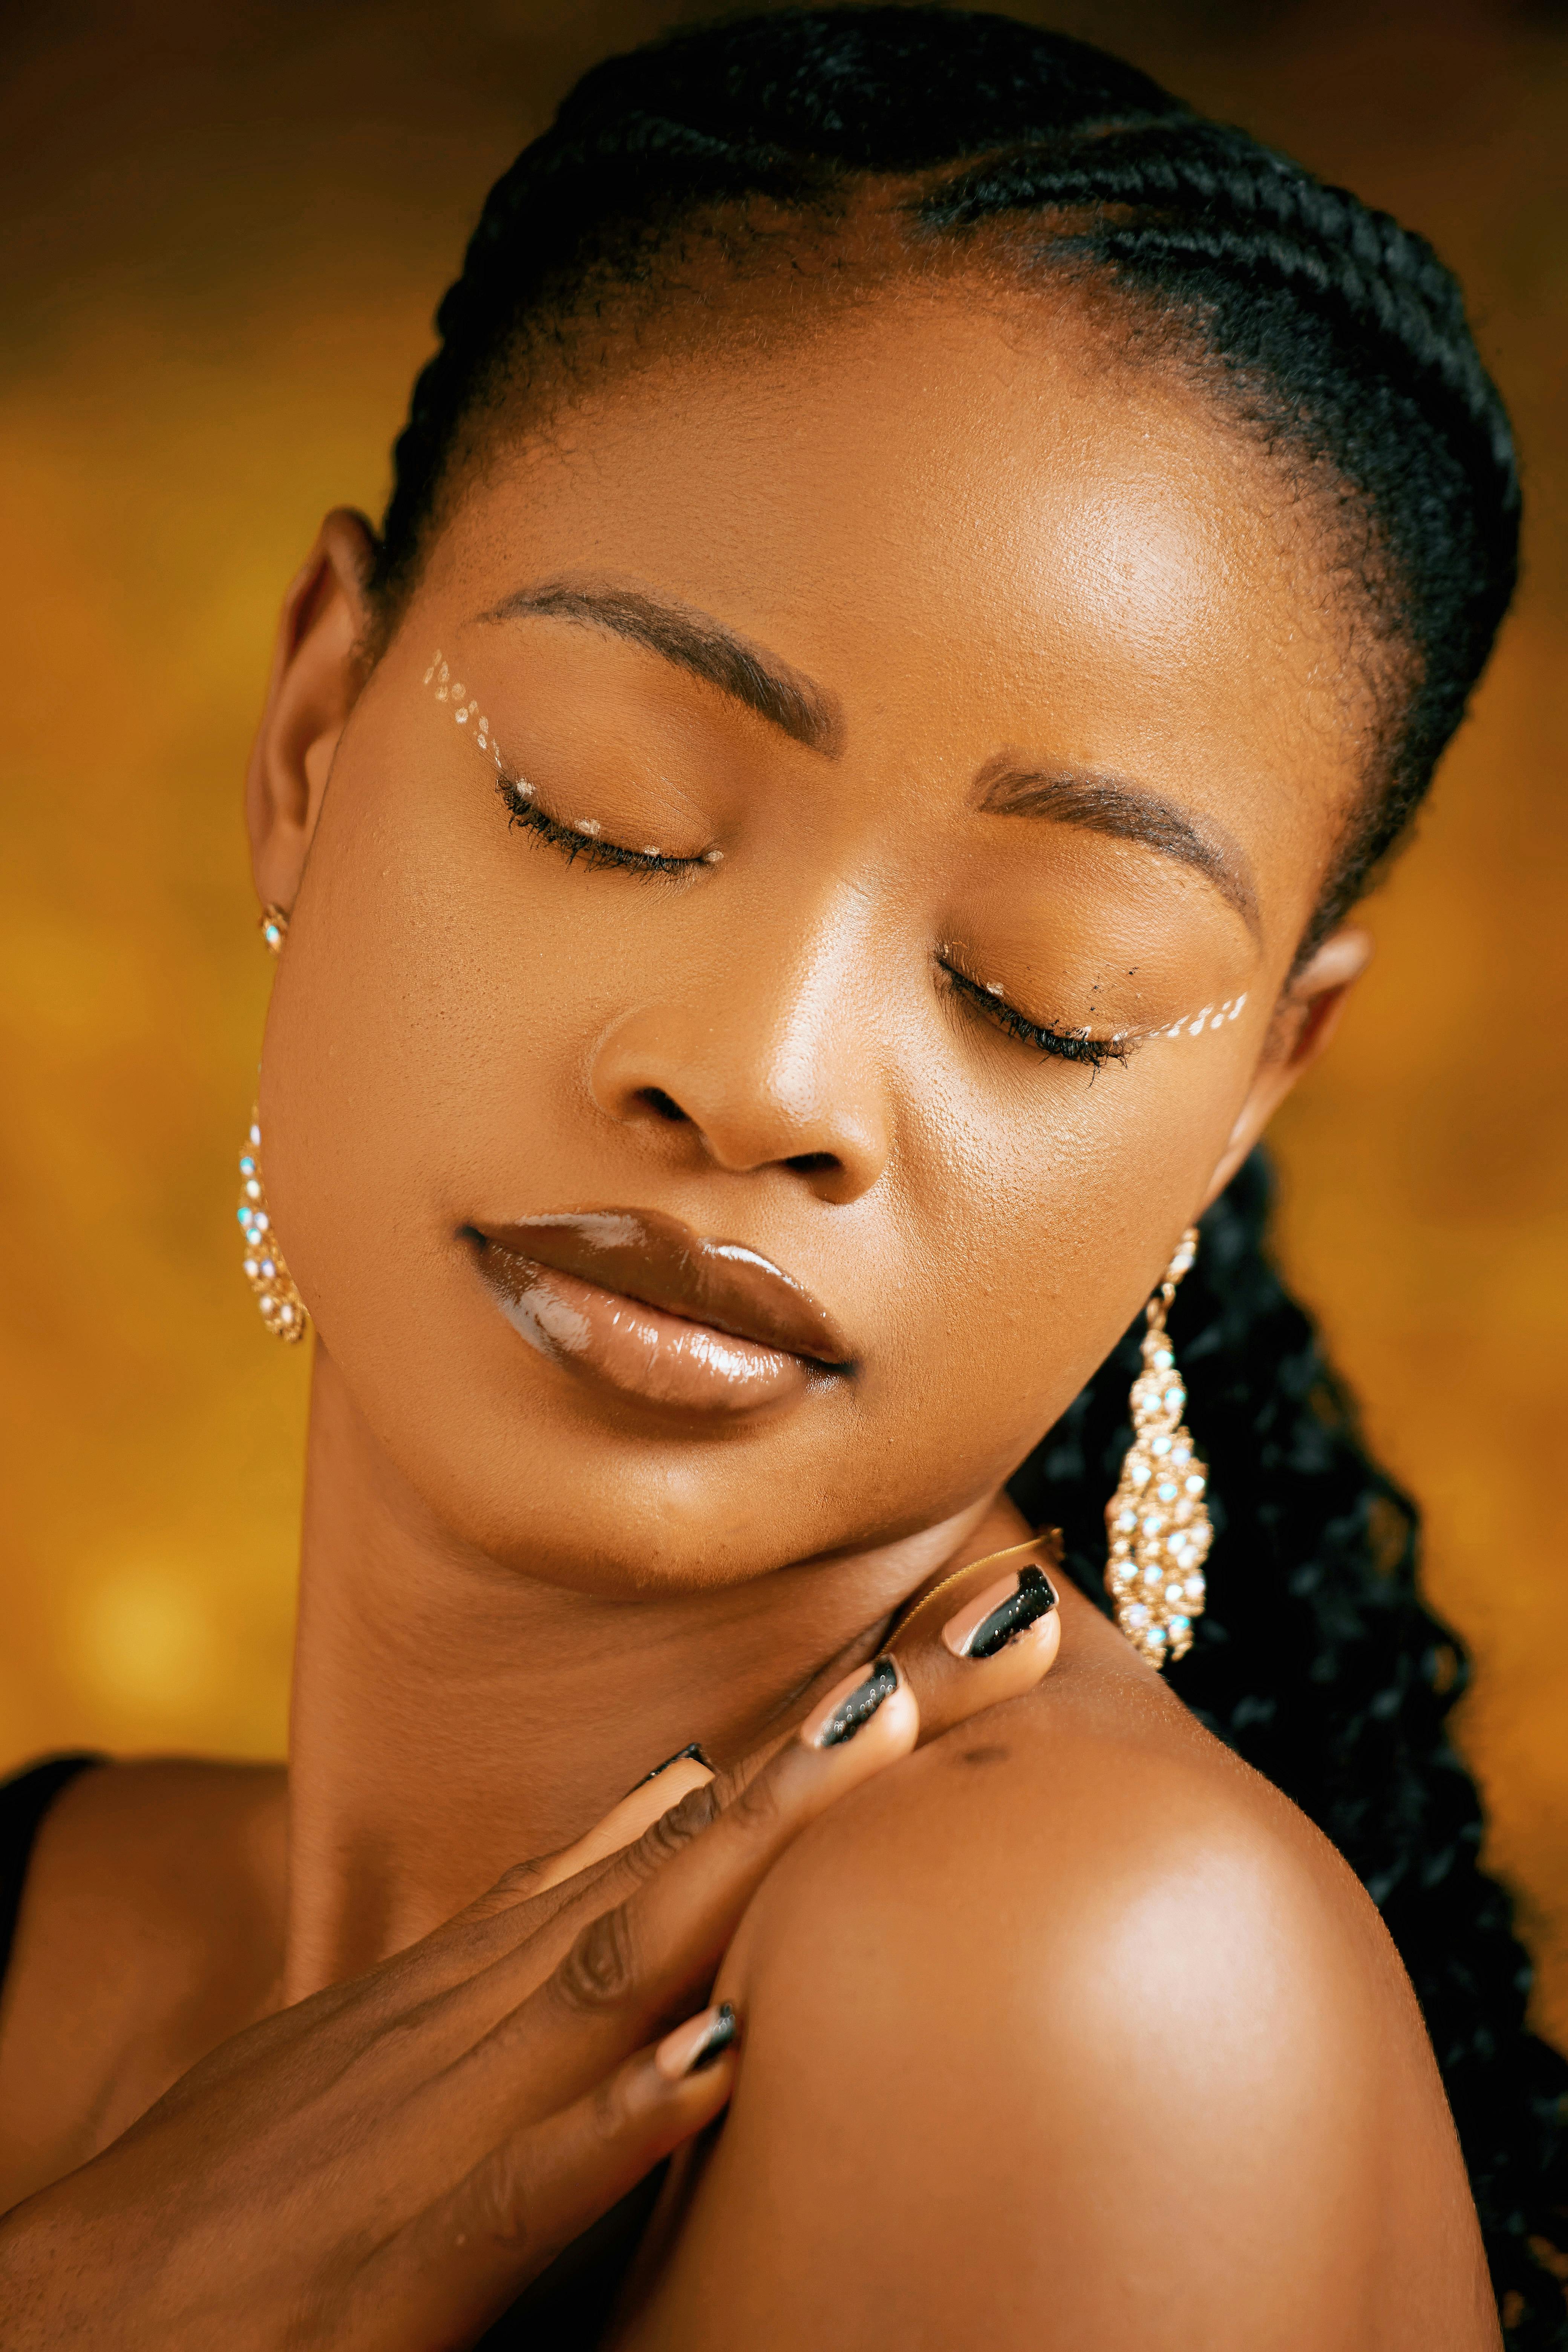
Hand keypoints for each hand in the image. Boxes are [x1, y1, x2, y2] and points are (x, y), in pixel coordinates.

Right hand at [0, 1536, 1060, 2349]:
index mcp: (506, 1960)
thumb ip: (551, 1914)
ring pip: (620, 1965)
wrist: (89, 2304)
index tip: (980, 1615)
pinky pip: (521, 2189)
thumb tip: (673, 1801)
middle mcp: (494, 2005)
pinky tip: (708, 2065)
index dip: (845, 1706)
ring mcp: (451, 2120)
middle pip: (705, 1843)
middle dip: (860, 1729)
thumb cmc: (277, 2168)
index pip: (702, 1804)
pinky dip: (612, 2122)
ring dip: (752, 1854)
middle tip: (1014, 1613)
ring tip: (888, 1737)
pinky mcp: (401, 2269)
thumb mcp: (424, 2014)